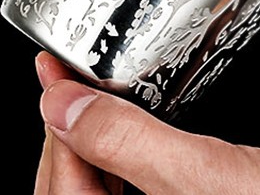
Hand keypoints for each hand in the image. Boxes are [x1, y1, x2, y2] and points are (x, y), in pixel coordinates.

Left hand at [34, 52, 259, 194]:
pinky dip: (134, 149)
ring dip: (95, 140)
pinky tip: (140, 121)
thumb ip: (130, 145)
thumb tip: (64, 108)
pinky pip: (151, 182)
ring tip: (89, 92)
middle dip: (65, 135)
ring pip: (114, 188)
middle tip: (64, 78)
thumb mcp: (211, 178)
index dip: (50, 132)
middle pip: (81, 194)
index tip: (48, 76)